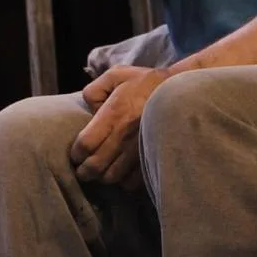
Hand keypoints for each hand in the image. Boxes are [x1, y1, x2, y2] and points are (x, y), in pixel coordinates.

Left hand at [70, 65, 168, 187]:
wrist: (182, 92)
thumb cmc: (146, 82)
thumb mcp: (116, 75)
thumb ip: (95, 90)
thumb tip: (89, 110)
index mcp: (114, 114)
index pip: (86, 143)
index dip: (76, 153)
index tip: (75, 155)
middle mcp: (125, 136)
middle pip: (96, 164)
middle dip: (85, 171)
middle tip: (81, 172)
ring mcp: (140, 150)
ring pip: (113, 176)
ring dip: (102, 177)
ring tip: (98, 175)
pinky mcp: (153, 158)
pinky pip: (133, 181)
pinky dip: (123, 182)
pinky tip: (120, 175)